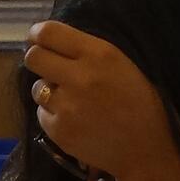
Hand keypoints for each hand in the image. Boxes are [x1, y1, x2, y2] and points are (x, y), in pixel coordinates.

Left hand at [21, 20, 179, 180]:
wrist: (146, 148)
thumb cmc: (140, 102)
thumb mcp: (122, 64)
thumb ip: (89, 51)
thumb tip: (51, 41)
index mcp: (99, 53)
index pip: (49, 32)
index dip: (37, 34)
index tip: (37, 38)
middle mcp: (80, 76)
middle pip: (33, 58)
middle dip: (38, 60)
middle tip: (48, 67)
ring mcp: (66, 105)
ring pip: (36, 88)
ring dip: (47, 90)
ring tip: (71, 98)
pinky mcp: (59, 130)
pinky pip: (42, 114)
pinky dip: (52, 115)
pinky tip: (74, 119)